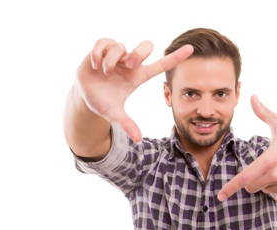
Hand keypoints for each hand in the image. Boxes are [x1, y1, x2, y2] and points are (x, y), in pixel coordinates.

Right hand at [75, 38, 193, 141]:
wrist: (85, 95)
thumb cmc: (103, 102)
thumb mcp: (114, 114)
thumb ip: (126, 124)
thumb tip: (137, 139)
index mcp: (138, 76)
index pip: (161, 65)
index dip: (176, 57)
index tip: (191, 49)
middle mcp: (130, 64)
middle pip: (146, 46)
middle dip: (138, 53)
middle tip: (127, 65)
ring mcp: (117, 55)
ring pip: (121, 46)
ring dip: (112, 60)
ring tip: (104, 72)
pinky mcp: (103, 48)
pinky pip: (105, 42)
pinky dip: (99, 53)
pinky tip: (95, 65)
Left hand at [217, 95, 276, 203]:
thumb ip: (263, 113)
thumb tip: (252, 96)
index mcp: (269, 159)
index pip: (244, 177)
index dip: (230, 187)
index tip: (220, 196)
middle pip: (251, 187)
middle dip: (253, 180)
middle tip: (267, 168)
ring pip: (265, 192)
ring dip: (268, 184)